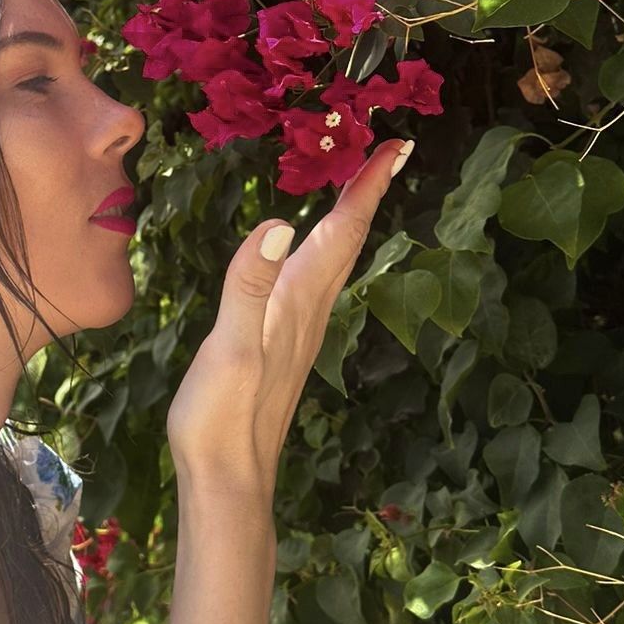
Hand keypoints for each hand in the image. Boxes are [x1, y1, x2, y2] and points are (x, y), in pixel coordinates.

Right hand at [165, 138, 413, 518]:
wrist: (228, 479)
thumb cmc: (223, 417)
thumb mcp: (229, 347)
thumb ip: (249, 285)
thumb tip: (279, 223)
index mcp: (299, 301)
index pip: (343, 231)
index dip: (368, 186)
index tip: (400, 144)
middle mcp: (309, 310)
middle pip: (348, 240)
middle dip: (367, 193)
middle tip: (388, 151)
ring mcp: (299, 329)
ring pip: (335, 261)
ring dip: (349, 219)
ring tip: (357, 187)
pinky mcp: (283, 344)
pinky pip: (314, 280)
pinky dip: (323, 250)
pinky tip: (311, 252)